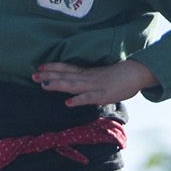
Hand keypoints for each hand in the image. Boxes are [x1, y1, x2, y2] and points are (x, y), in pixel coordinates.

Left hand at [32, 61, 157, 108]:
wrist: (137, 72)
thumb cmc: (120, 75)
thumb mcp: (102, 76)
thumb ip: (90, 80)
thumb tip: (79, 83)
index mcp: (88, 72)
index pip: (67, 68)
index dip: (53, 68)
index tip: (39, 67)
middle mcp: (88, 78)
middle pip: (65, 75)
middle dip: (49, 76)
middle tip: (33, 76)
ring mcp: (94, 86)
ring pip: (73, 85)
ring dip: (58, 85)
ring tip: (44, 86)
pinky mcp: (103, 95)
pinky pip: (89, 98)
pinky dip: (78, 100)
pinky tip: (67, 103)